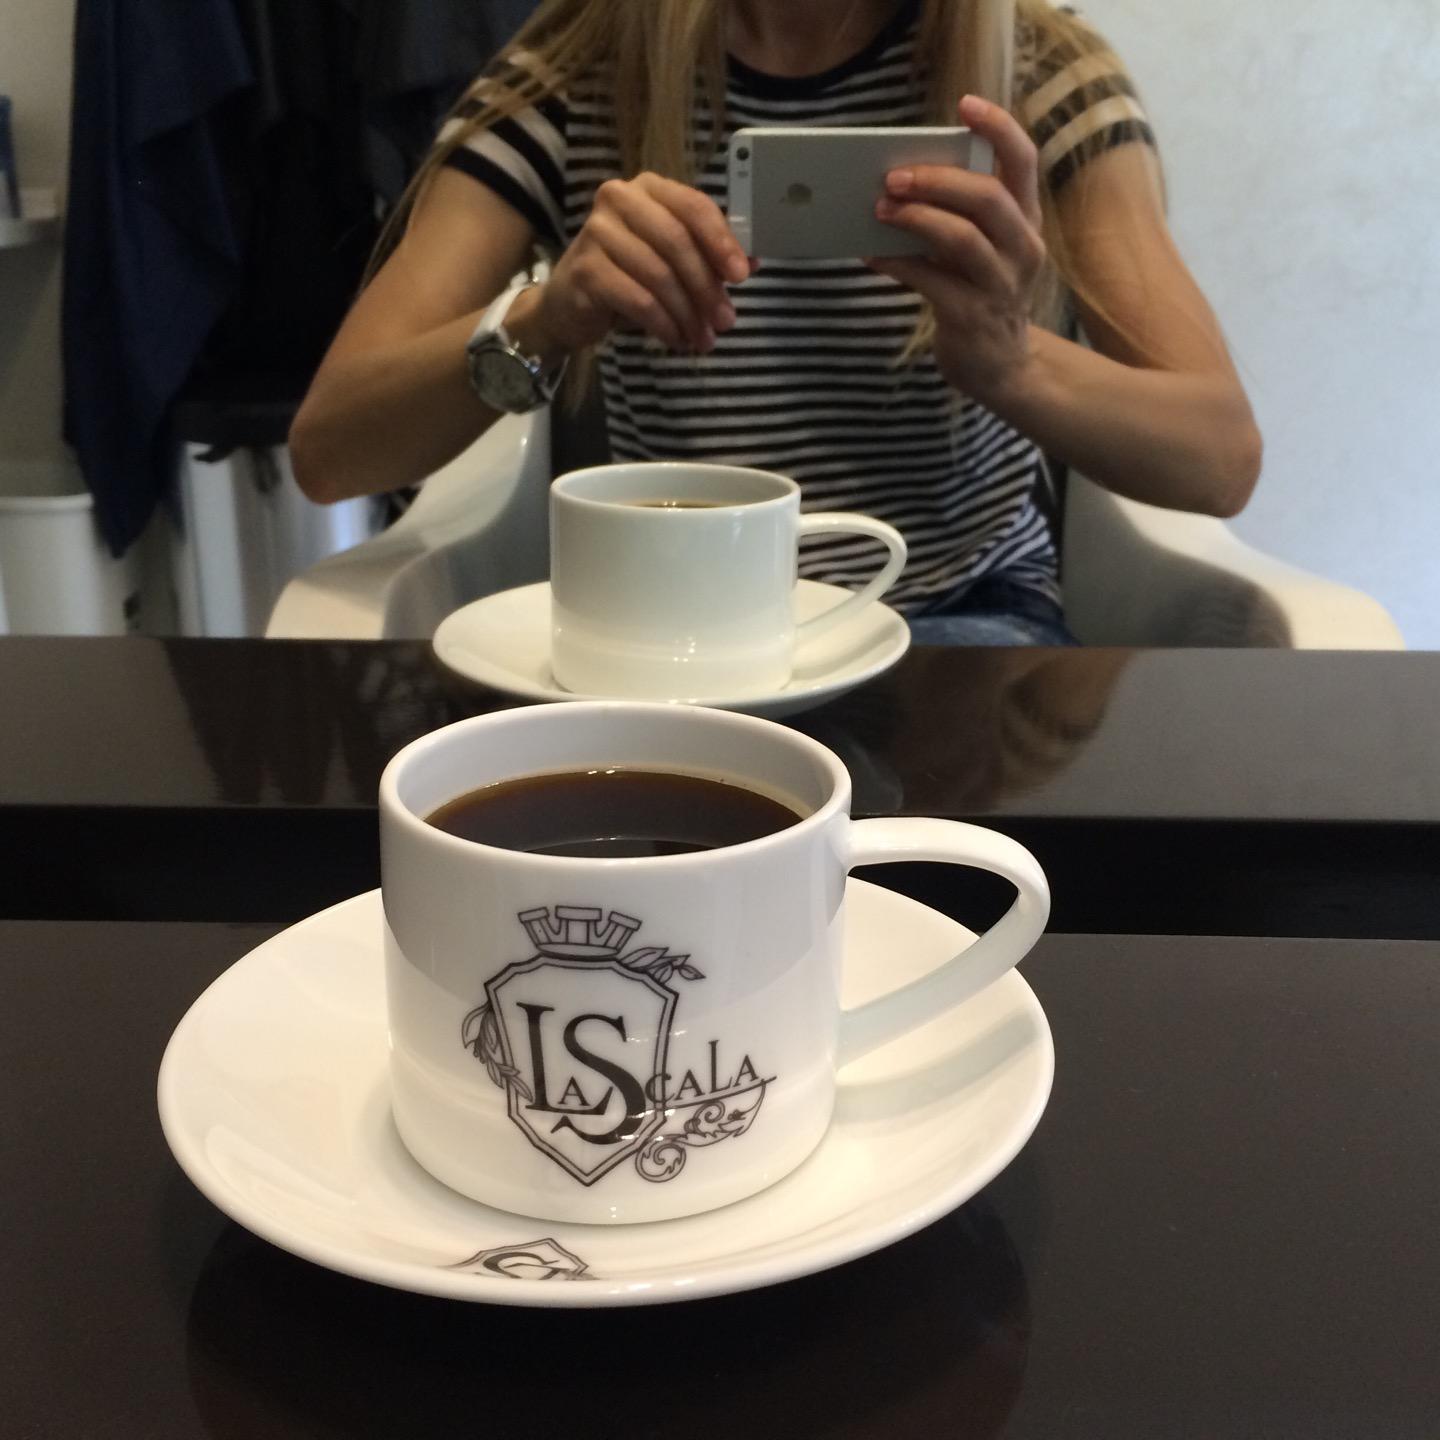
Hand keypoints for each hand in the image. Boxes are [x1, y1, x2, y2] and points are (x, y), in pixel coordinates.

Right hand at [529, 173, 751, 355]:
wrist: (569, 303)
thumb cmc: (627, 274)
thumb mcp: (670, 260)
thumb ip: (707, 255)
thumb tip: (752, 262)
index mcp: (648, 188)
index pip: (693, 206)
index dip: (721, 241)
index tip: (742, 276)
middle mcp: (619, 200)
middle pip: (677, 242)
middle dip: (707, 286)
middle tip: (725, 321)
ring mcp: (598, 232)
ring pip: (660, 275)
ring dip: (688, 313)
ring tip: (703, 339)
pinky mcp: (587, 269)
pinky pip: (638, 300)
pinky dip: (664, 324)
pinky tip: (676, 339)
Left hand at [868, 95, 1046, 400]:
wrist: (1001, 369)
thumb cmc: (982, 295)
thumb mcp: (984, 251)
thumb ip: (959, 217)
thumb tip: (900, 183)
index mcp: (1026, 220)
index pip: (1023, 161)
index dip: (998, 127)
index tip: (965, 104)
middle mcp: (1022, 248)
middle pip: (988, 196)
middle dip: (937, 180)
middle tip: (893, 175)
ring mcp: (1000, 284)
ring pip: (962, 237)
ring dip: (916, 218)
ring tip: (880, 209)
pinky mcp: (972, 316)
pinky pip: (931, 280)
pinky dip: (897, 263)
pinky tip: (872, 254)